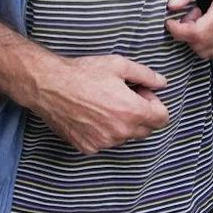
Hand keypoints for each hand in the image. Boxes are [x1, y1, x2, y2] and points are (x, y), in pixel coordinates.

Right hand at [31, 54, 170, 153]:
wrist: (49, 86)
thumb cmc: (83, 73)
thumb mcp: (118, 65)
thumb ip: (145, 75)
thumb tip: (162, 83)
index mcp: (132, 111)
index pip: (162, 119)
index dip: (155, 104)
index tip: (141, 93)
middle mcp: (121, 132)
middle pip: (146, 130)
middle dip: (141, 114)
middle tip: (123, 96)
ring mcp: (104, 142)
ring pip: (125, 137)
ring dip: (123, 124)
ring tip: (104, 104)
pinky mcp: (88, 147)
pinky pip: (106, 142)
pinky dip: (104, 131)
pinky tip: (91, 114)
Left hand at [165, 0, 212, 59]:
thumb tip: (173, 5)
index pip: (197, 34)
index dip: (178, 30)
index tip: (171, 21)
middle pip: (200, 46)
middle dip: (187, 34)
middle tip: (189, 14)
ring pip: (208, 53)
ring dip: (198, 40)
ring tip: (201, 18)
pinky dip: (209, 44)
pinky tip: (212, 26)